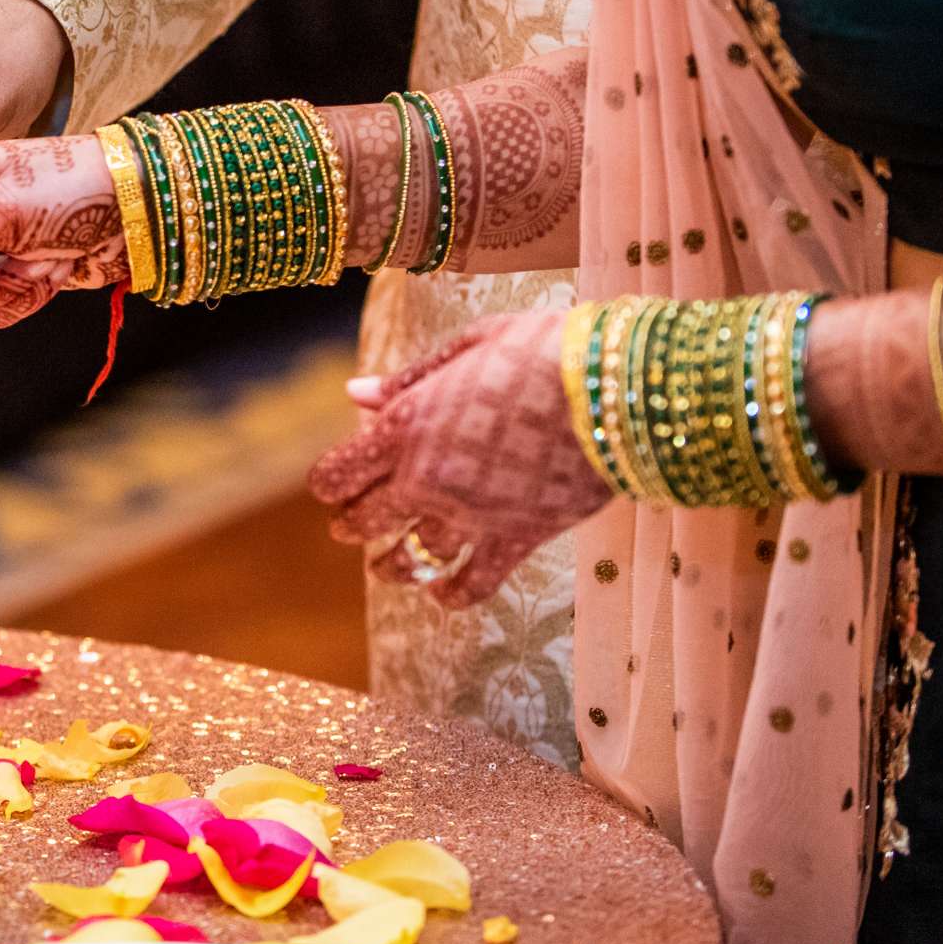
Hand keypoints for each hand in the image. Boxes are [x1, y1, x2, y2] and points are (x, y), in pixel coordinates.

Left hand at [310, 313, 612, 608]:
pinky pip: (473, 584)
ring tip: (383, 567)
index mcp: (404, 425)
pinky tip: (441, 596)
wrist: (613, 387)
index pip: (338, 473)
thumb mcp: (467, 348)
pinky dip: (451, 595)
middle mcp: (425, 478)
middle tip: (347, 528)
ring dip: (390, 567)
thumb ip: (406, 380)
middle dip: (350, 525)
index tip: (332, 486)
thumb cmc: (540, 349)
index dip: (329, 483)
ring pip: (411, 561)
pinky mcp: (515, 539)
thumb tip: (354, 393)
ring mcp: (469, 515)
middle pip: (367, 521)